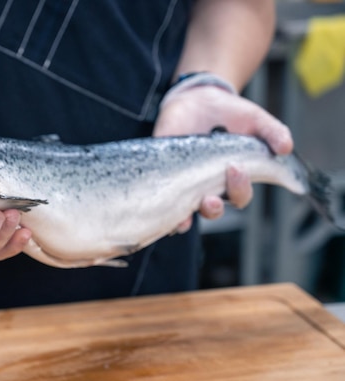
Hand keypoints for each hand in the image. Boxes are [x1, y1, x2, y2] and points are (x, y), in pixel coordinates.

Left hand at [154, 80, 292, 231]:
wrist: (198, 98)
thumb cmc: (230, 114)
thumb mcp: (254, 120)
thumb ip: (272, 132)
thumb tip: (286, 148)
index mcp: (232, 179)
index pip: (239, 196)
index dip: (239, 189)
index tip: (235, 168)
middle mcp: (208, 186)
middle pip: (212, 209)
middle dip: (213, 208)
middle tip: (211, 197)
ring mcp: (184, 181)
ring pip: (185, 210)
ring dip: (186, 218)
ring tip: (183, 213)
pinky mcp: (163, 173)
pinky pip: (161, 197)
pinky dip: (161, 206)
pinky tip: (161, 206)